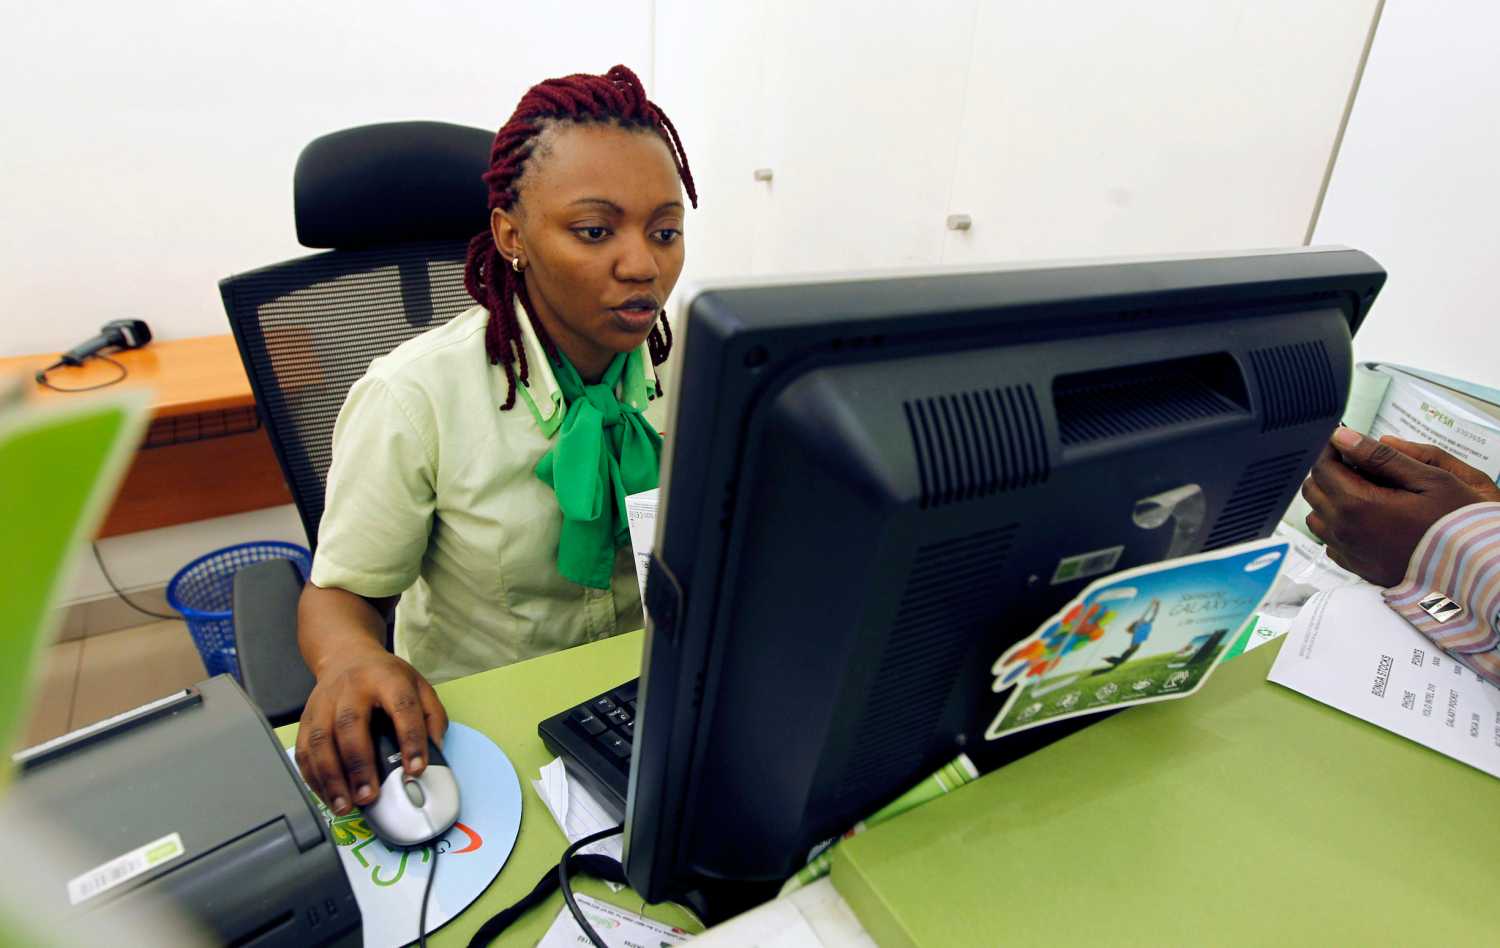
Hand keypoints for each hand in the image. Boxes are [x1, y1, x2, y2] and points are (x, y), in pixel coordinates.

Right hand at [294, 644, 447, 815]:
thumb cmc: (385, 677)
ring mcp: (324, 702)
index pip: (402, 707)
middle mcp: (351, 689)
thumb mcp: (418, 685)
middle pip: (350, 725)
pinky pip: (303, 750)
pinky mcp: (306, 718)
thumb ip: (432, 716)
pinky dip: (313, 777)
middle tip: (369, 796)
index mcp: (387, 678)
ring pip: (320, 740)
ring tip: (345, 805)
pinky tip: (327, 796)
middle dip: (359, 765)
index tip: (416, 770)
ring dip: (331, 778)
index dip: (411, 739)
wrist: (346, 655)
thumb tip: (434, 753)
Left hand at [1301, 429, 1499, 585]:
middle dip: (1327, 471)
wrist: (1477, 571)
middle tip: (1355, 461)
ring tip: (1362, 488)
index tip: (1345, 441)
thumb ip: (1381, 457)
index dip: (1330, 449)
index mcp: (1358, 506)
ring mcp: (1350, 553)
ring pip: (1317, 518)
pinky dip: (1338, 525)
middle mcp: (1346, 532)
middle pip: (1313, 491)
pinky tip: (1366, 517)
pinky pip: (1331, 542)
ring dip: (1330, 499)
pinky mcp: (1358, 568)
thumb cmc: (1458, 525)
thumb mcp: (1429, 479)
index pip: (1322, 468)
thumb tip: (1344, 438)